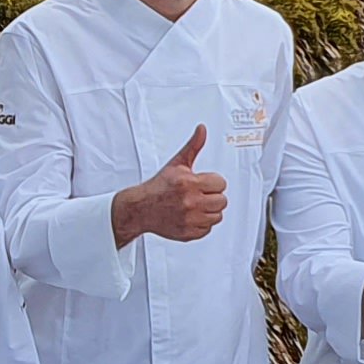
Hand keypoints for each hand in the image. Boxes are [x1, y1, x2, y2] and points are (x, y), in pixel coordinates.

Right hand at [111, 124, 228, 246]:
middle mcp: (191, 202)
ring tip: (196, 205)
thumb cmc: (160, 186)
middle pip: (222, 201)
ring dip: (209, 211)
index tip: (203, 183)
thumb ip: (193, 146)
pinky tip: (191, 216)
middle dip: (212, 196)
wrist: (141, 208)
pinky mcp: (188, 233)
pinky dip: (201, 224)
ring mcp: (190, 219)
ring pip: (217, 216)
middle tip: (199, 194)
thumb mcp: (177, 163)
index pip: (221, 183)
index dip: (212, 182)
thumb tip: (202, 130)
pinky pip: (207, 229)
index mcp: (190, 183)